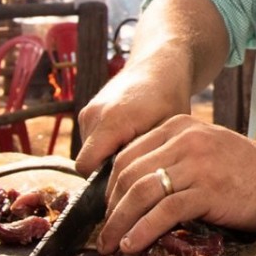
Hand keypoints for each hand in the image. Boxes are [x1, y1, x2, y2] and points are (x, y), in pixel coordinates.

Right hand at [73, 55, 193, 174]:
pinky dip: (105, 147)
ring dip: (107, 159)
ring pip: (88, 152)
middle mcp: (93, 115)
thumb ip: (148, 158)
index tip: (127, 185)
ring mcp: (88, 112)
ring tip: (135, 153)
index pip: (86, 167)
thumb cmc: (169, 98)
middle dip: (107, 173)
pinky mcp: (87, 111)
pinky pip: (90, 140)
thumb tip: (140, 189)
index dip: (104, 182)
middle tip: (136, 173)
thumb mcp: (166, 132)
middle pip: (87, 162)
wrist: (160, 65)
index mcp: (112, 120)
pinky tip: (128, 141)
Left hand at [93, 115, 255, 254]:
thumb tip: (136, 189)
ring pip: (141, 193)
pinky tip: (133, 244)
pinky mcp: (208, 190)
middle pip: (128, 174)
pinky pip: (164, 212)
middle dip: (110, 209)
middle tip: (104, 234)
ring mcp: (196, 164)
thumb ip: (173, 159)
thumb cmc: (245, 170)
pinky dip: (143, 231)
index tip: (106, 211)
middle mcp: (184, 140)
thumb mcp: (204, 149)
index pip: (127, 155)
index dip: (109, 188)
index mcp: (179, 126)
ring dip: (120, 223)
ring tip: (112, 245)